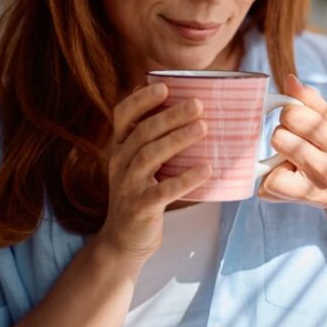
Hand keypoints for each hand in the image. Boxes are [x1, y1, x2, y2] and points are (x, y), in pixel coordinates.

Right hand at [96, 83, 212, 263]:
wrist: (124, 241)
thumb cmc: (141, 195)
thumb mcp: (140, 165)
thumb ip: (154, 140)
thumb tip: (185, 109)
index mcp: (120, 148)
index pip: (123, 115)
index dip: (141, 100)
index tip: (164, 86)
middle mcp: (120, 163)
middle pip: (142, 132)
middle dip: (169, 116)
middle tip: (197, 104)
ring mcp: (128, 186)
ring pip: (149, 156)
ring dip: (177, 139)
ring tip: (202, 128)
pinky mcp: (140, 208)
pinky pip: (163, 191)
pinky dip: (185, 179)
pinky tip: (206, 170)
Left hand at [257, 74, 326, 221]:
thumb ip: (313, 102)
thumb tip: (289, 80)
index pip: (294, 114)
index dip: (291, 113)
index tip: (299, 119)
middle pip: (279, 136)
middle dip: (283, 133)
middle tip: (297, 140)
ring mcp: (313, 186)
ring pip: (271, 160)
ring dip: (277, 155)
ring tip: (293, 157)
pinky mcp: (301, 200)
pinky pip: (269, 186)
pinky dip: (271, 180)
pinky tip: (287, 175)